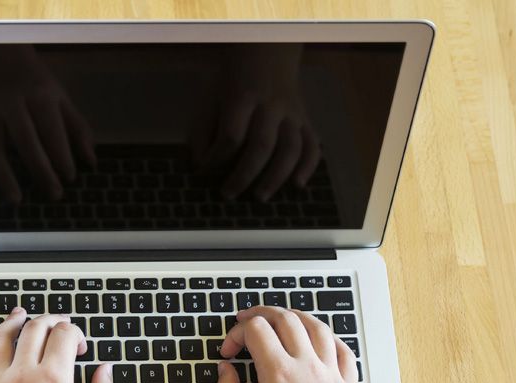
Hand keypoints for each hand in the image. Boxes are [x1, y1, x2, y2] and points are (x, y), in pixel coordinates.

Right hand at [0, 47, 95, 202]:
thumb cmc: (35, 85)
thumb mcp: (60, 98)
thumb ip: (77, 129)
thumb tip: (91, 162)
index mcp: (38, 96)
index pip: (51, 130)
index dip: (61, 155)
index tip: (70, 178)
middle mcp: (11, 103)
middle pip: (25, 140)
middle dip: (40, 170)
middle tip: (54, 195)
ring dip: (5, 175)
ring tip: (17, 200)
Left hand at [0, 308, 114, 382]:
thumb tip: (106, 370)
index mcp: (52, 380)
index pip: (63, 335)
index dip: (74, 333)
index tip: (78, 345)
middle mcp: (22, 377)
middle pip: (34, 329)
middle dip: (49, 320)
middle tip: (57, 324)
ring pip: (1, 338)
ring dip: (13, 322)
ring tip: (20, 316)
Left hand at [189, 45, 319, 200]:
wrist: (267, 53)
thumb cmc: (233, 81)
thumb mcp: (210, 98)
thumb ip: (203, 131)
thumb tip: (202, 166)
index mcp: (242, 98)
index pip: (231, 136)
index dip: (215, 159)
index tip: (204, 171)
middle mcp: (271, 106)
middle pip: (261, 146)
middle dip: (243, 175)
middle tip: (228, 194)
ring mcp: (293, 113)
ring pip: (291, 149)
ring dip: (276, 177)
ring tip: (260, 197)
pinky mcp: (307, 120)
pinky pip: (313, 145)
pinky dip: (309, 167)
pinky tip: (298, 186)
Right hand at [215, 306, 356, 382]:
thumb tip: (225, 372)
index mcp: (279, 374)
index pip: (256, 330)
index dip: (236, 333)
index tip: (229, 351)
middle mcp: (307, 366)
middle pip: (285, 319)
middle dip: (261, 314)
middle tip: (247, 320)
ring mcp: (330, 372)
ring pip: (316, 325)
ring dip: (295, 316)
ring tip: (281, 317)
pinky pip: (342, 348)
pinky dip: (328, 337)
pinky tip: (318, 338)